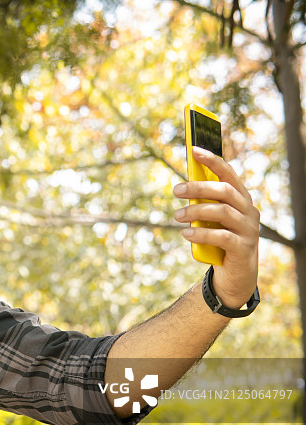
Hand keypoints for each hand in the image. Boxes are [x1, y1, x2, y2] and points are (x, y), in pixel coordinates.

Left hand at [173, 147, 259, 308]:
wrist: (234, 275)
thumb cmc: (219, 241)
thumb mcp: (210, 220)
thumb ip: (204, 204)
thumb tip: (183, 188)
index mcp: (241, 199)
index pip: (229, 174)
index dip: (212, 160)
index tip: (193, 149)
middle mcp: (249, 211)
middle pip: (225, 191)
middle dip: (199, 187)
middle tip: (176, 190)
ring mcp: (249, 229)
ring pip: (223, 212)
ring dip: (196, 212)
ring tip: (177, 216)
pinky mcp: (244, 248)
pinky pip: (222, 237)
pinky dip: (202, 234)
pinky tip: (186, 234)